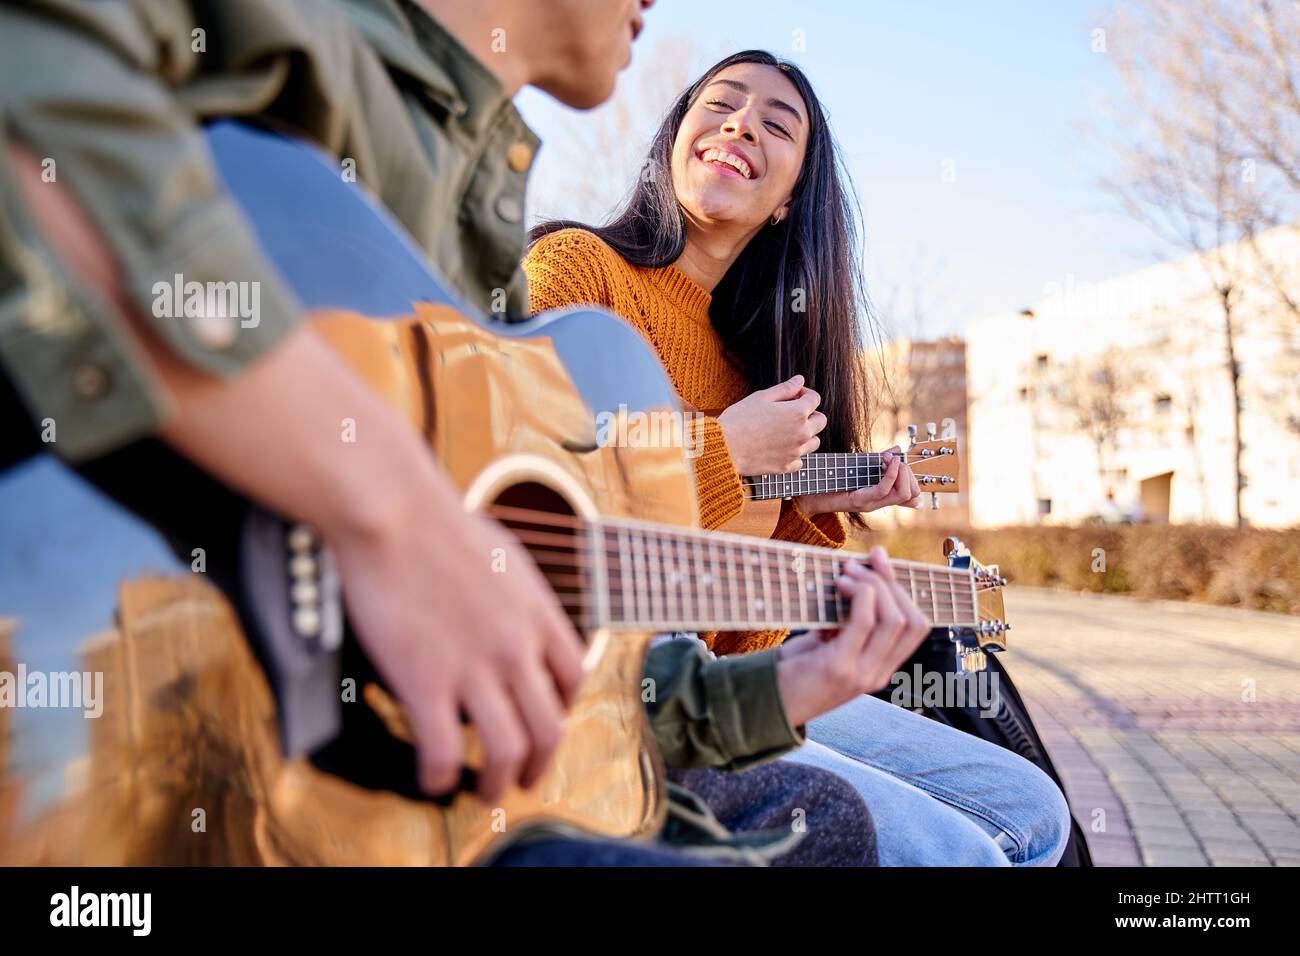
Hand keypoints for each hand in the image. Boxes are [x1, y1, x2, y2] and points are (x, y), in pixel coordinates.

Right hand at [326, 482, 585, 803]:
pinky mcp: (426, 681)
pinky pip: (442, 751)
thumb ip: (517, 593)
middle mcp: (517, 648)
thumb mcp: (503, 554)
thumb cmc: (437, 522)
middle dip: (538, 763)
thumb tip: (514, 610)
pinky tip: (431, 778)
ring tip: (484, 792)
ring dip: (497, 782)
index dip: (562, 708)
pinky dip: (438, 777)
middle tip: (522, 778)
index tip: (542, 720)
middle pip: (549, 728)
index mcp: (540, 614)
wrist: (393, 510)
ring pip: (506, 751)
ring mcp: (475, 668)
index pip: (574, 679)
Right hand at [717, 375, 825, 474]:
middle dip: (810, 414)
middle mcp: (801, 433)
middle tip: (792, 413)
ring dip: (806, 434)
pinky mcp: (786, 467)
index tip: (793, 395)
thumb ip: (785, 389)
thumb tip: (800, 380)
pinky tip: (780, 448)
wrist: (724, 448)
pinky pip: (800, 460)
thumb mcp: (761, 398)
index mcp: (797, 413)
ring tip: (787, 431)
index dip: (804, 393)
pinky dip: (794, 454)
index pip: (815, 399)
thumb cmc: (739, 420)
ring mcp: (795, 452)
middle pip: (821, 421)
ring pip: (814, 442)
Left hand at [775, 546, 929, 725]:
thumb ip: (848, 621)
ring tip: (846, 574)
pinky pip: (865, 623)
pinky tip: (841, 586)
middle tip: (857, 567)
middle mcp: (878, 674)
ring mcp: (862, 674)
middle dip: (889, 583)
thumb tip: (858, 576)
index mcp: (880, 669)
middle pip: (913, 621)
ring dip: (873, 585)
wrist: (766, 704)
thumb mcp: (828, 643)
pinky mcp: (839, 668)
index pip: (916, 627)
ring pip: (894, 619)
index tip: (879, 563)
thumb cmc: (794, 670)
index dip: (902, 590)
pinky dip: (859, 596)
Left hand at [798, 446, 921, 514]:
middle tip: (893, 459)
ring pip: (903, 493)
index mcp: (879, 497)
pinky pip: (883, 490)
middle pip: (912, 494)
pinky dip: (890, 474)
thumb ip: (877, 461)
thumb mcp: (858, 466)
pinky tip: (888, 462)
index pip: (912, 496)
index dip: (913, 477)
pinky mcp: (859, 501)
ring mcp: (870, 504)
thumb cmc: (829, 480)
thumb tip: (897, 450)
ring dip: (902, 472)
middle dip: (909, 472)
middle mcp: (878, 503)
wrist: (806, 495)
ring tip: (889, 460)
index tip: (898, 459)